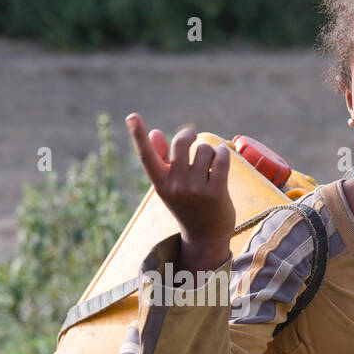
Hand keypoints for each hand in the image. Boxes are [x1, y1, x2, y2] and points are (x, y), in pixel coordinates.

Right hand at [126, 113, 234, 270]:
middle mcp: (175, 186)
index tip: (131, 116)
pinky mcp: (215, 192)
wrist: (205, 237)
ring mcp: (195, 190)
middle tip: (192, 139)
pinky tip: (221, 159)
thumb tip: (155, 133)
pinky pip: (221, 158)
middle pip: (182, 142)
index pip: (147, 156)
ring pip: (205, 149)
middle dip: (189, 136)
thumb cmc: (186, 206)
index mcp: (160, 183)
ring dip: (210, 152)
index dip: (138, 135)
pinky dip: (223, 154)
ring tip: (209, 165)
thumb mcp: (170, 185)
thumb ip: (162, 159)